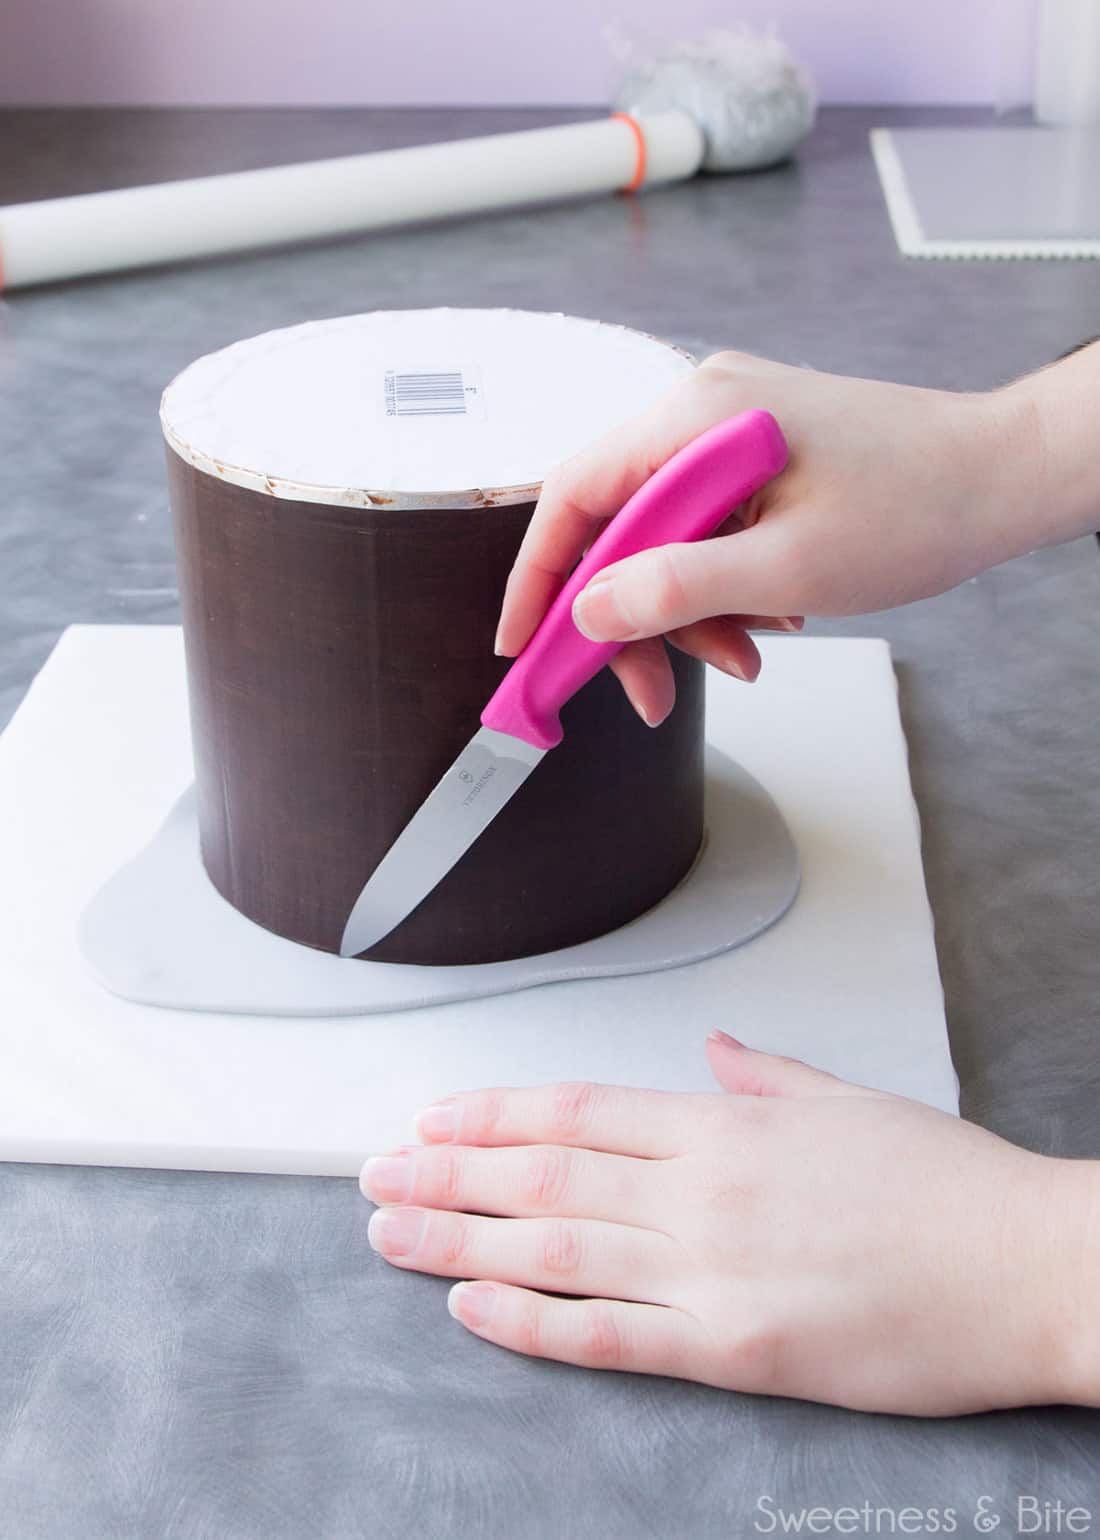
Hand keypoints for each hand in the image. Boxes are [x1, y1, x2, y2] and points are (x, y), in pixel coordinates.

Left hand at [362, 1033, 1096, 1414]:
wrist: (1032, 1263)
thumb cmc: (951, 1187)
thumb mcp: (853, 1104)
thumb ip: (768, 1078)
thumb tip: (717, 1051)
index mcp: (727, 1125)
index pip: (577, 1110)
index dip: (492, 1114)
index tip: (432, 1118)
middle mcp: (702, 1188)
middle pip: (543, 1172)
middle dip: (447, 1172)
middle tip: (374, 1174)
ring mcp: (713, 1268)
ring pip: (553, 1244)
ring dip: (457, 1236)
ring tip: (388, 1230)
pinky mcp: (736, 1346)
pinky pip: (609, 1332)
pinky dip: (529, 1319)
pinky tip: (471, 1306)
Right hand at [495, 352, 1037, 726]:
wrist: (1004, 477)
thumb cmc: (919, 506)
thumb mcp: (786, 569)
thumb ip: (675, 589)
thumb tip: (588, 614)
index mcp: (696, 416)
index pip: (574, 495)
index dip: (539, 578)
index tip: (522, 646)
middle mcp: (702, 411)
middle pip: (617, 526)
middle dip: (632, 618)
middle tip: (647, 691)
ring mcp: (730, 431)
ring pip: (663, 538)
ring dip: (688, 612)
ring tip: (745, 656)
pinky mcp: (756, 458)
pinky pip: (707, 530)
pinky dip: (722, 586)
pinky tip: (770, 618)